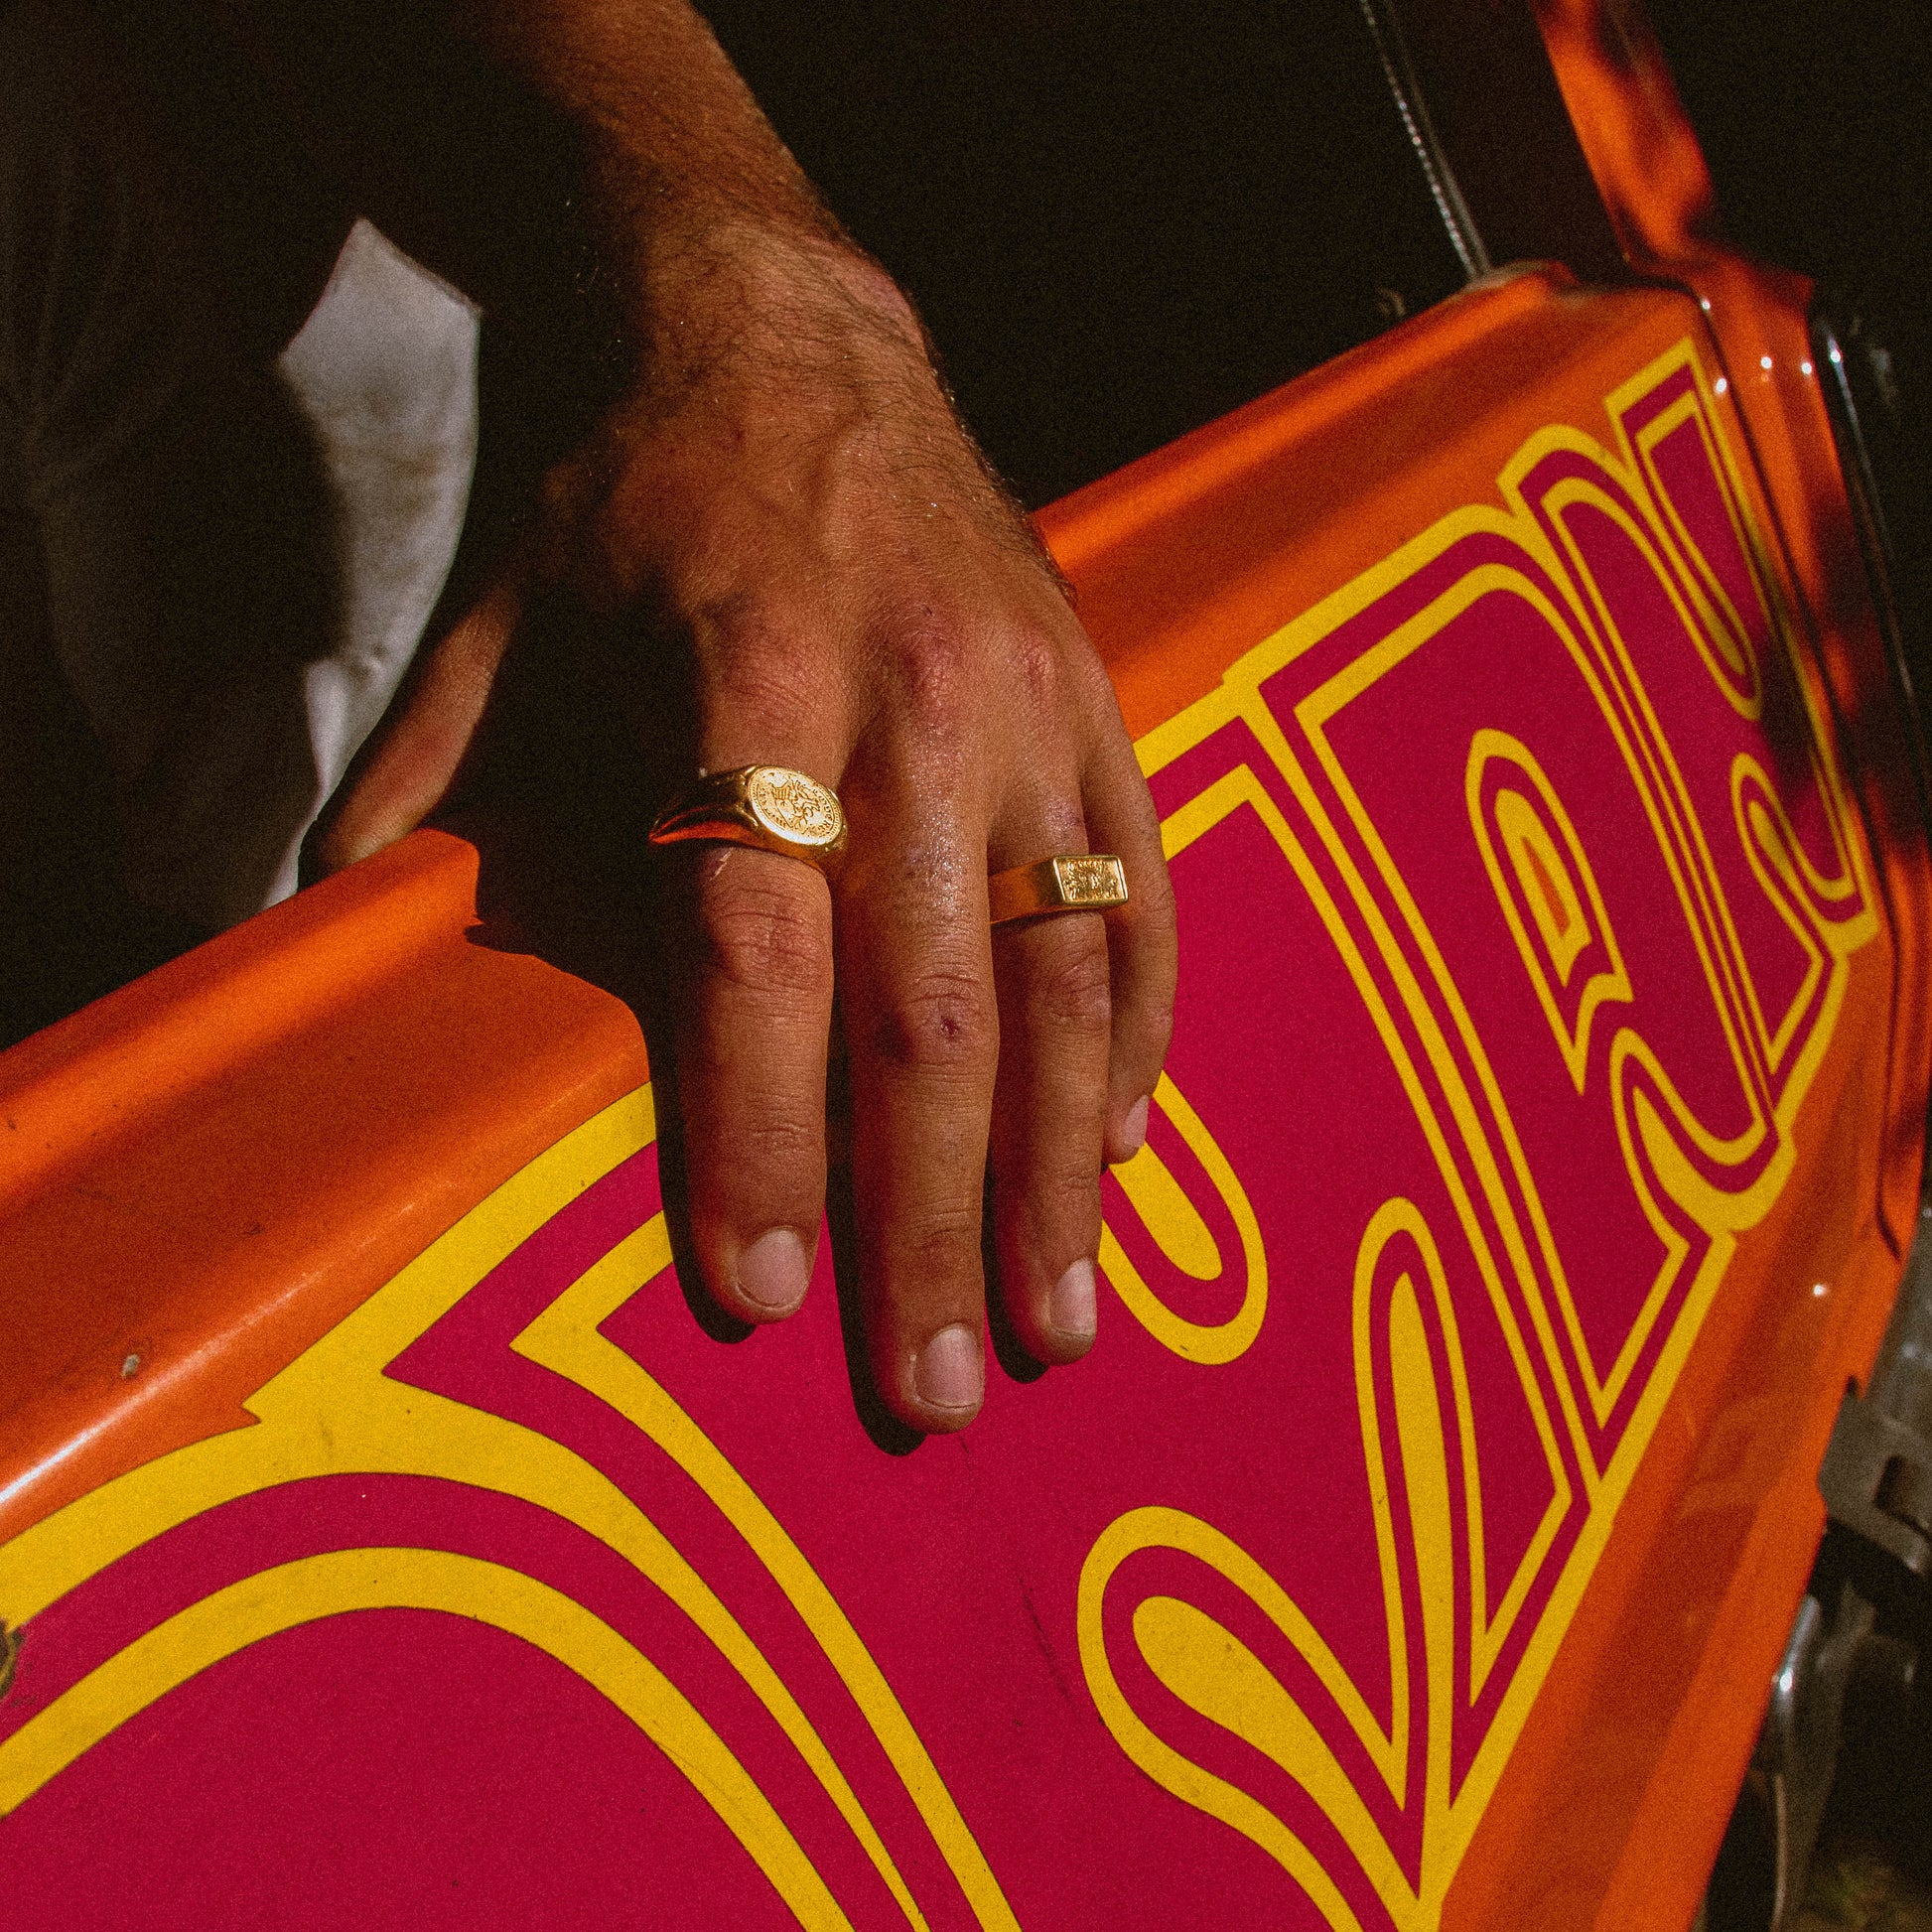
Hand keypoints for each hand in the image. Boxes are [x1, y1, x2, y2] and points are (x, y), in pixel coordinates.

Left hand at [314, 226, 1176, 1433]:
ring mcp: (1028, 710)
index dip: (758, 1127)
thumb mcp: (503, 607)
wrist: (790, 324)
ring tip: (1060, 1327)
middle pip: (926, 1005)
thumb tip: (316, 921)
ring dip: (1061, 1172)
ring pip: (1064, 978)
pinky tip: (1122, 1156)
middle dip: (929, 1220)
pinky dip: (1135, 1039)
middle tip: (934, 1394)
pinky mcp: (1101, 705)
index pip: (750, 943)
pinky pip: (1142, 898)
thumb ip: (430, 773)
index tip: (758, 1293)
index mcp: (740, 682)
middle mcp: (909, 708)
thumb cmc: (637, 488)